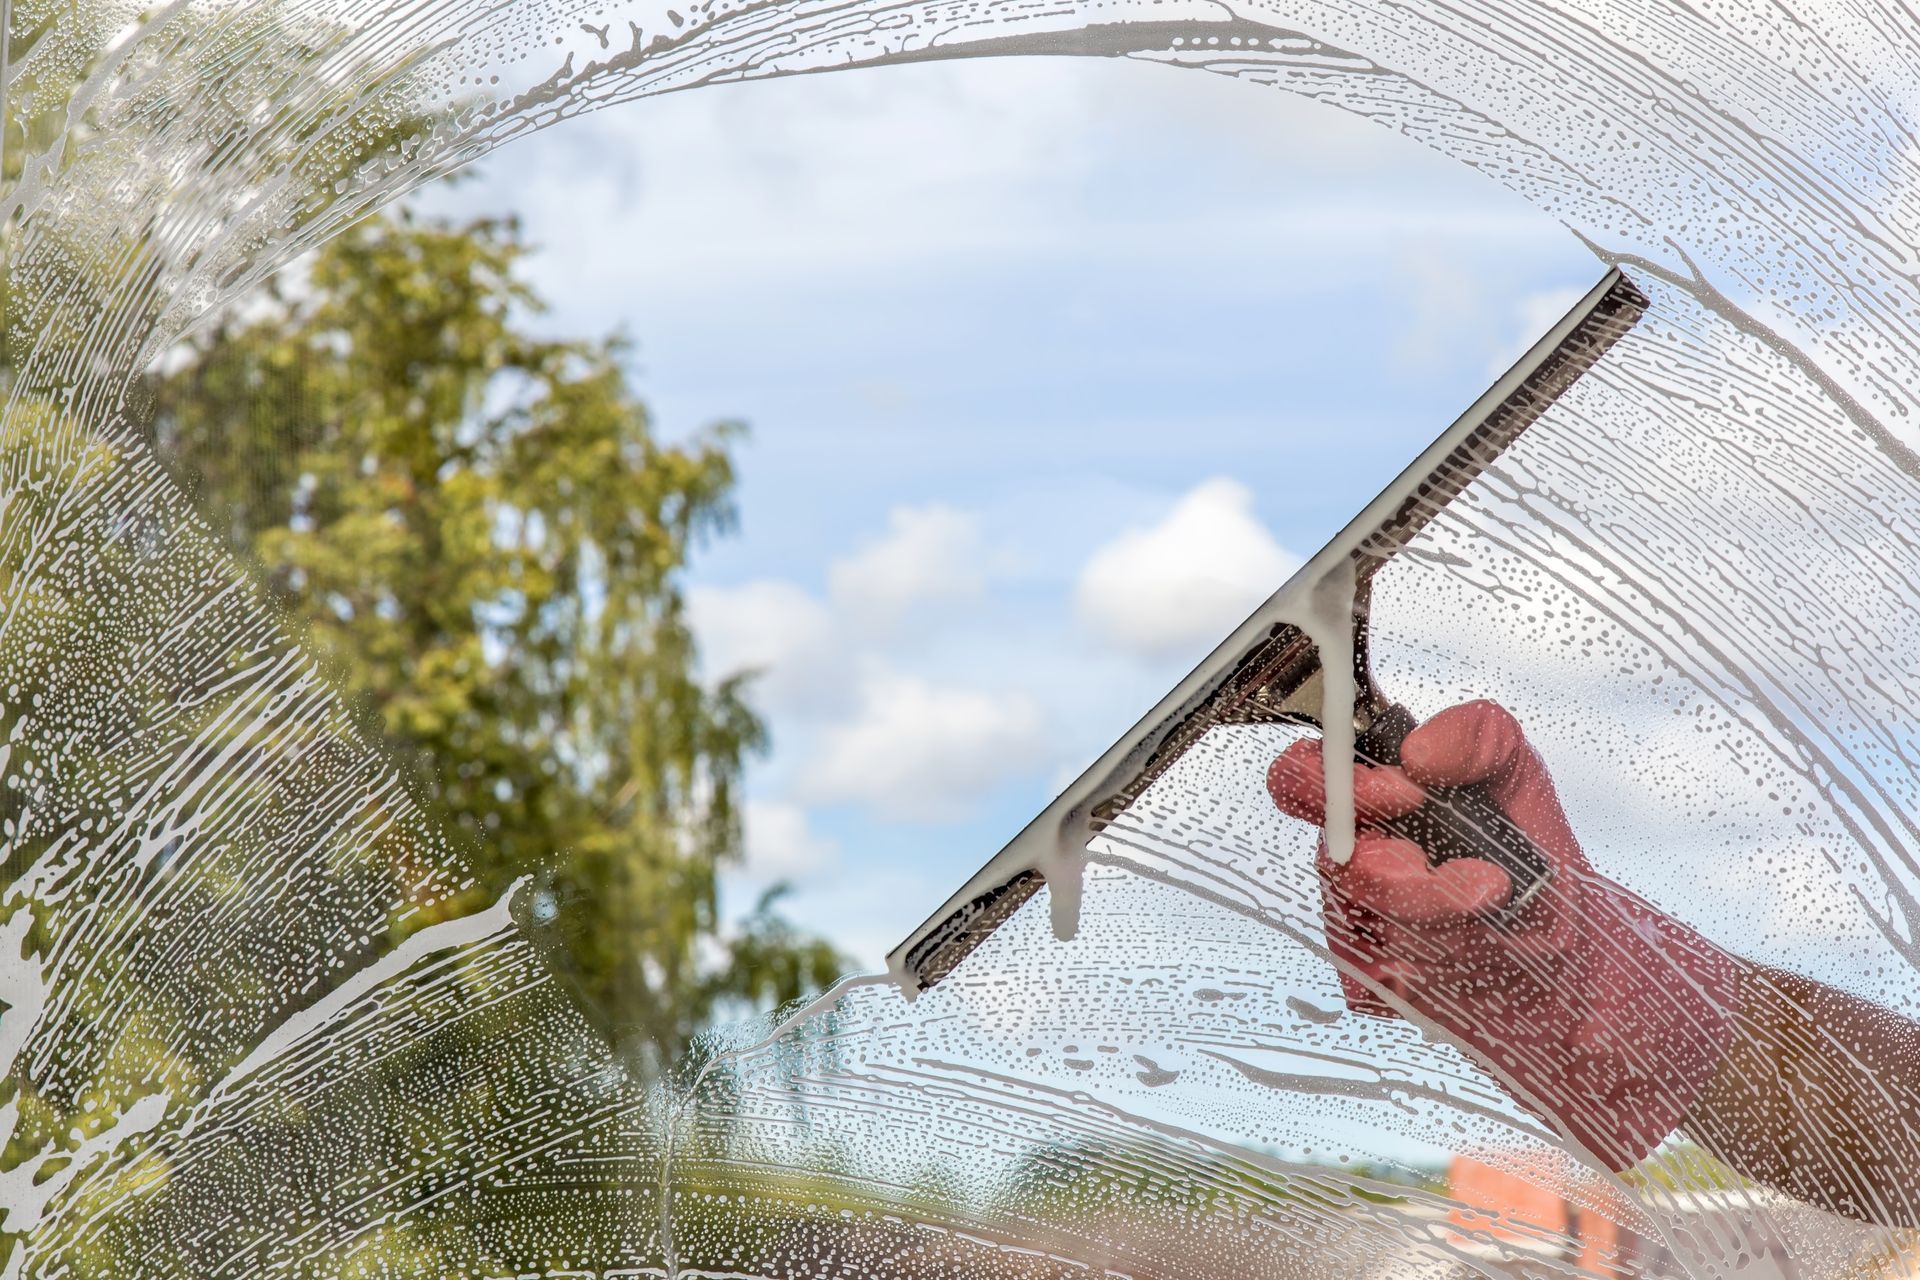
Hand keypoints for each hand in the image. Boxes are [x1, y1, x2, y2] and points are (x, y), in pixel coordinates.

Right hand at [1266, 700, 1736, 1167]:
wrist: (1572, 956)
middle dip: (1388, 861)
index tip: (1406, 789)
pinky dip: (1435, 958)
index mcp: (1368, 802)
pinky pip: (1377, 976)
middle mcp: (1351, 861)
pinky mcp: (1371, 988)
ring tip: (1491, 895)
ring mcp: (1355, 926)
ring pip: (1362, 918)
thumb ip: (1477, 734)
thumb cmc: (1531, 861)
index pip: (1300, 777)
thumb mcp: (1519, 774)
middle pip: (1329, 856)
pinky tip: (1474, 948)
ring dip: (1434, 904)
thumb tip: (1417, 749)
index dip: (1327, 779)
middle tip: (1441, 859)